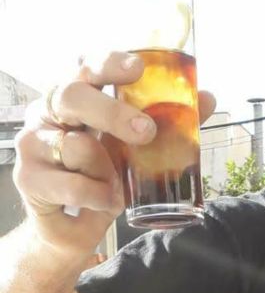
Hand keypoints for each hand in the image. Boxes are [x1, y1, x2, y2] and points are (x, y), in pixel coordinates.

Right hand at [13, 52, 215, 258]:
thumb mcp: (134, 148)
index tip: (138, 68)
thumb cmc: (101, 175)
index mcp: (75, 96)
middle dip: (112, 112)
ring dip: (107, 170)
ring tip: (115, 183)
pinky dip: (96, 195)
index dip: (111, 64)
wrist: (70, 228)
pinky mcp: (29, 177)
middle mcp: (48, 111)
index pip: (88, 67)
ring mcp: (34, 142)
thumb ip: (167, 122)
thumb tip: (207, 98)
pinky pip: (73, 184)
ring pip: (76, 145)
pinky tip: (103, 199)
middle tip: (146, 132)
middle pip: (73, 96)